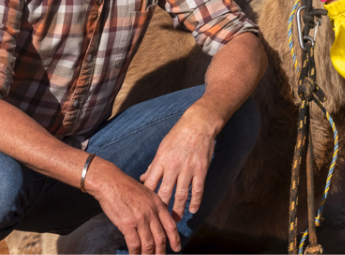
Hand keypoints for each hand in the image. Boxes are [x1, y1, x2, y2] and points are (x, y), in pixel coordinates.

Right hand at [85, 160, 179, 254]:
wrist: (110, 182)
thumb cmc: (125, 187)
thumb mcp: (146, 193)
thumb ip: (152, 206)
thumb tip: (154, 222)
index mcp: (158, 204)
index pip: (170, 225)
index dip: (174, 239)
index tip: (177, 248)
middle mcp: (151, 212)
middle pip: (160, 237)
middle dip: (161, 251)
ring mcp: (140, 219)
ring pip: (149, 244)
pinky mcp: (127, 224)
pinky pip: (135, 244)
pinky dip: (135, 253)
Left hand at [141, 106, 216, 221]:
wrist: (199, 124)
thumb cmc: (178, 135)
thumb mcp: (162, 148)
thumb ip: (153, 166)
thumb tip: (142, 179)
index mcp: (161, 160)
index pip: (150, 184)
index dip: (146, 198)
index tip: (144, 208)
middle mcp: (173, 166)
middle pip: (165, 193)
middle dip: (161, 209)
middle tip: (159, 220)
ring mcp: (188, 168)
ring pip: (181, 195)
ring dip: (178, 209)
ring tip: (175, 219)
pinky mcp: (202, 169)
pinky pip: (198, 189)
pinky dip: (195, 202)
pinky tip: (193, 210)